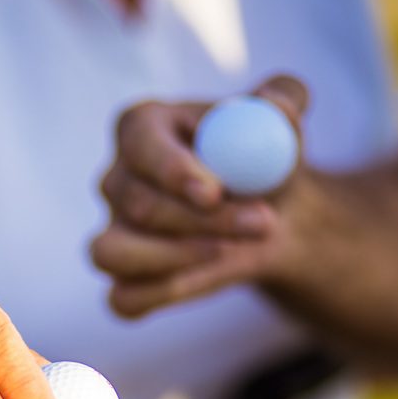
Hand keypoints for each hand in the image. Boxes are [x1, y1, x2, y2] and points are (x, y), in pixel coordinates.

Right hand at [93, 76, 308, 317]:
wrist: (268, 217)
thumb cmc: (264, 162)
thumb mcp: (282, 123)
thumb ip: (285, 99)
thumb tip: (275, 104)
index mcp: (141, 128)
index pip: (140, 143)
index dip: (170, 169)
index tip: (214, 191)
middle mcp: (117, 180)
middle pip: (139, 205)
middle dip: (202, 221)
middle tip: (261, 222)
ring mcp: (113, 231)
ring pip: (112, 253)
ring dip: (174, 259)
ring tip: (233, 252)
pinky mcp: (123, 278)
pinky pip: (122, 299)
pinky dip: (160, 294)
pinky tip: (206, 277)